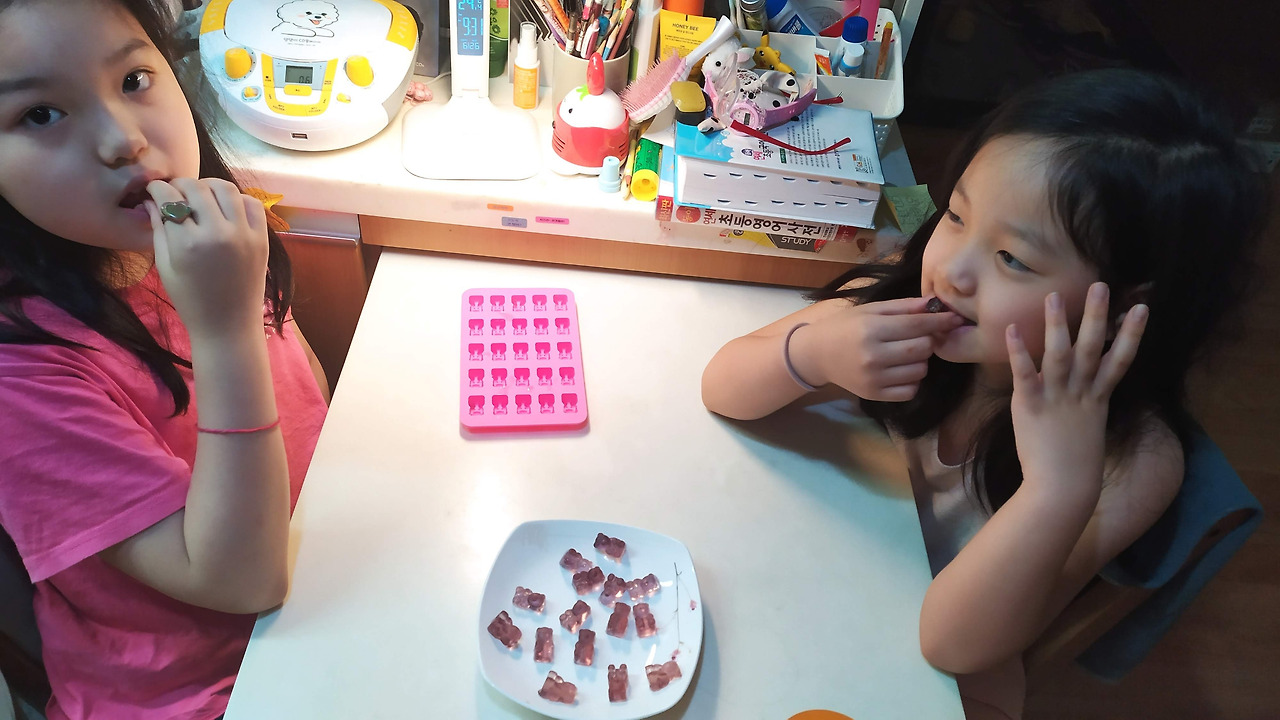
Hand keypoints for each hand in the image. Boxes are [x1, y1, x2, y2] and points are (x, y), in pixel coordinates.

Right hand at [145, 178, 269, 339]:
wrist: (229, 325)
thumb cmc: (190, 300)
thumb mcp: (165, 266)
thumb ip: (159, 230)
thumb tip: (152, 201)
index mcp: (187, 243)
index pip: (169, 198)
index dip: (157, 189)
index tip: (154, 190)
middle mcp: (217, 233)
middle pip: (196, 188)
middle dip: (180, 185)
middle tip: (175, 192)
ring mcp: (244, 234)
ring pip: (225, 189)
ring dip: (209, 186)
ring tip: (200, 195)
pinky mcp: (262, 238)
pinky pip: (252, 203)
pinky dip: (237, 198)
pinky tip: (225, 208)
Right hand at [791, 296, 963, 401]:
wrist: (816, 354)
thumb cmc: (845, 327)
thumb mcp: (871, 310)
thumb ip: (904, 307)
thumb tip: (936, 303)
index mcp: (872, 330)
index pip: (917, 325)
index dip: (940, 321)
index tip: (955, 317)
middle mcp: (873, 356)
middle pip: (923, 348)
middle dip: (928, 340)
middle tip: (920, 335)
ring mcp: (874, 379)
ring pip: (920, 370)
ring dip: (921, 360)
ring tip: (907, 352)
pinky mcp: (875, 395)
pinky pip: (911, 390)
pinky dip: (913, 380)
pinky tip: (902, 370)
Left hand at [1006, 283, 1148, 495]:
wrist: (1062, 488)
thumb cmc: (1075, 462)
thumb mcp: (1089, 427)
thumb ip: (1085, 403)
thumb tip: (1081, 386)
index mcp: (1097, 398)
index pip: (1120, 360)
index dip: (1132, 333)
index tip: (1142, 308)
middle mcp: (1081, 393)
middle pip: (1092, 349)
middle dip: (1098, 316)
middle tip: (1101, 285)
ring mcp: (1057, 398)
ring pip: (1060, 355)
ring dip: (1057, 325)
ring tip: (1053, 296)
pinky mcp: (1030, 405)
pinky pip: (1024, 374)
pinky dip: (1018, 351)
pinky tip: (1011, 329)